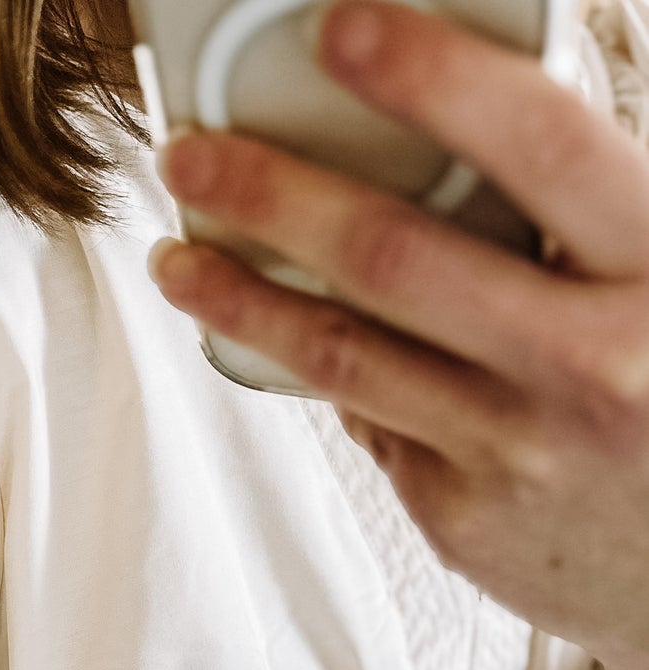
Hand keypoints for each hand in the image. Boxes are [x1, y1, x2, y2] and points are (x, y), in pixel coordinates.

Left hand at [151, 0, 648, 669]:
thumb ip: (592, 212)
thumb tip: (458, 136)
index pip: (539, 143)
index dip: (432, 77)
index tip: (343, 30)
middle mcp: (585, 366)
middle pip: (394, 256)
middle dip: (272, 195)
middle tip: (191, 156)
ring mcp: (514, 453)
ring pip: (346, 355)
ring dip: (243, 299)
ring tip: (179, 258)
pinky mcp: (463, 520)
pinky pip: (374, 423)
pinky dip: (328, 375)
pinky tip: (281, 340)